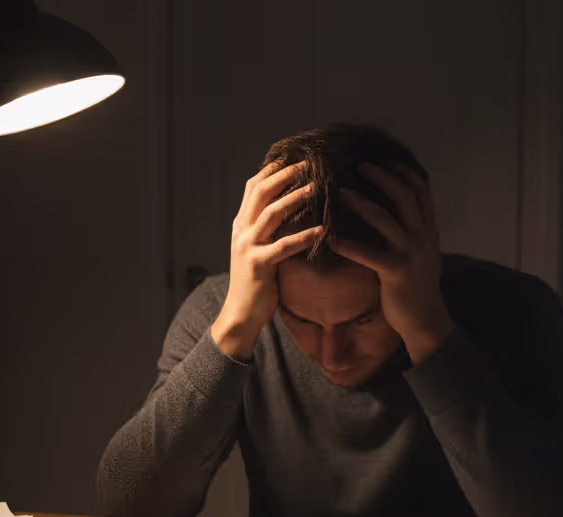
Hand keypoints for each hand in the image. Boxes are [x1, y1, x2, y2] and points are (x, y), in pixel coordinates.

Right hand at [214, 160, 324, 360]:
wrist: (240, 313)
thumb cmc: (255, 282)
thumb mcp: (257, 249)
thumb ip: (266, 229)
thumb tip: (288, 208)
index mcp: (241, 225)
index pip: (252, 188)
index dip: (271, 170)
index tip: (292, 156)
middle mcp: (241, 231)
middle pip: (260, 193)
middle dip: (284, 175)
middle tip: (307, 163)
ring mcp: (247, 247)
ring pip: (271, 214)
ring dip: (295, 197)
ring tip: (316, 186)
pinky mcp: (258, 265)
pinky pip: (284, 246)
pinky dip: (304, 236)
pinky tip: (322, 229)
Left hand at [328, 162, 454, 362]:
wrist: (425, 319)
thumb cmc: (415, 285)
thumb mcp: (420, 252)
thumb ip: (411, 230)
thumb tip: (396, 210)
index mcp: (428, 228)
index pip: (420, 189)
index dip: (401, 171)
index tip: (382, 158)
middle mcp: (423, 235)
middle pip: (404, 195)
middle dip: (382, 177)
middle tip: (359, 164)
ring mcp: (411, 253)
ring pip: (386, 219)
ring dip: (362, 203)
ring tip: (340, 191)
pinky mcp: (396, 272)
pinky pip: (369, 254)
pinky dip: (349, 245)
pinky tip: (331, 239)